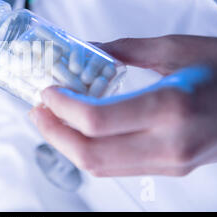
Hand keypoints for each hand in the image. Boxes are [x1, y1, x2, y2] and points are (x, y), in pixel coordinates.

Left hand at [29, 35, 216, 176]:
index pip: (95, 120)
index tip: (47, 91)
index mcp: (170, 107)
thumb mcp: (178, 48)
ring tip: (51, 119)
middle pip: (90, 153)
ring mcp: (171, 162)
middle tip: (37, 109)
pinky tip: (79, 131)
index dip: (61, 108)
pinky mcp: (171, 168)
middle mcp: (168, 144)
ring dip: (67, 144)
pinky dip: (89, 150)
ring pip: (100, 166)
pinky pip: (117, 167)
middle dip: (53, 132)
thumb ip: (125, 49)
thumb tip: (87, 48)